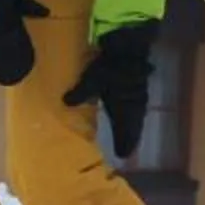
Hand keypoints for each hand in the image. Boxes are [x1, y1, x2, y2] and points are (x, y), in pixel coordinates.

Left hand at [64, 21, 158, 158]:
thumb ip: (80, 94)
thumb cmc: (109, 67)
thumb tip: (65, 103)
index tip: (123, 156)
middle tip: (127, 151)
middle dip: (130, 139)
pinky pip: (138, 107)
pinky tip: (131, 115)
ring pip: (137, 118)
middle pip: (133, 127)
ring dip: (133, 128)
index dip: (123, 143)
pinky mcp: (140, 86)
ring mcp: (139, 96)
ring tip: (130, 138)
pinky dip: (134, 115)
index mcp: (122, 109)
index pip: (124, 131)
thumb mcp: (91, 81)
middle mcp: (134, 106)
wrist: (129, 48)